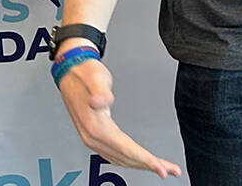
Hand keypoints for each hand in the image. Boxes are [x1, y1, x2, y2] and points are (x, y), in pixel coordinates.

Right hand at [57, 53, 181, 176]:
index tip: (161, 169)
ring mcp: (92, 137)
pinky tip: (138, 161)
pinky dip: (130, 160)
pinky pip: (114, 154)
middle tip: (171, 170)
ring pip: (121, 158)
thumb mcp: (96, 77)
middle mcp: (92, 136)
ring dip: (142, 165)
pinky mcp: (95, 134)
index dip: (145, 161)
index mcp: (95, 126)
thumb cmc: (85, 72)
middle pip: (126, 158)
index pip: (125, 149)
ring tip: (161, 167)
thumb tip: (100, 102)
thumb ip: (100, 91)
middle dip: (150, 166)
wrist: (70, 71)